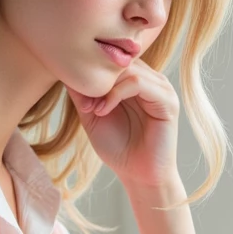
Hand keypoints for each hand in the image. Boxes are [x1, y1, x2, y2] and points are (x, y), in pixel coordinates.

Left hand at [65, 61, 179, 192]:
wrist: (139, 175)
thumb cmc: (118, 148)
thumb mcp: (92, 115)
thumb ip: (83, 93)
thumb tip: (65, 70)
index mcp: (137, 80)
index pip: (115, 58)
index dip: (93, 70)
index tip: (76, 92)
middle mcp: (151, 79)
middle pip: (121, 60)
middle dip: (98, 78)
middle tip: (83, 102)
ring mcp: (161, 88)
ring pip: (128, 69)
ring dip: (105, 87)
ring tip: (93, 109)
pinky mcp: (167, 101)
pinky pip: (139, 84)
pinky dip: (116, 94)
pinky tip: (103, 110)